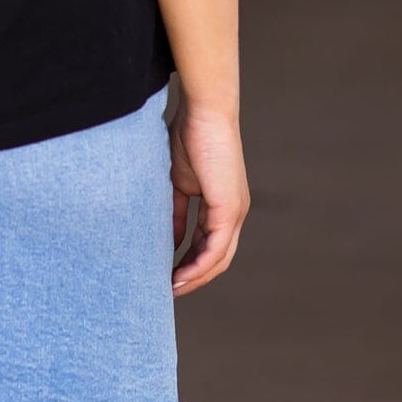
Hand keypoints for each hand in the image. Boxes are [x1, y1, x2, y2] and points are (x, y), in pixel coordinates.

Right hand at [168, 96, 249, 297]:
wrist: (204, 111)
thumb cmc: (188, 135)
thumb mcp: (177, 180)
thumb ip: (175, 209)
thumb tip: (167, 238)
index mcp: (222, 204)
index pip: (208, 243)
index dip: (188, 261)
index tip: (168, 274)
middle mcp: (234, 212)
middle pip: (217, 258)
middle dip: (193, 277)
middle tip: (169, 290)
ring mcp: (235, 212)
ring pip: (218, 259)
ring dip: (195, 277)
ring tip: (171, 289)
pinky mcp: (229, 209)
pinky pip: (215, 248)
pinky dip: (198, 266)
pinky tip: (180, 275)